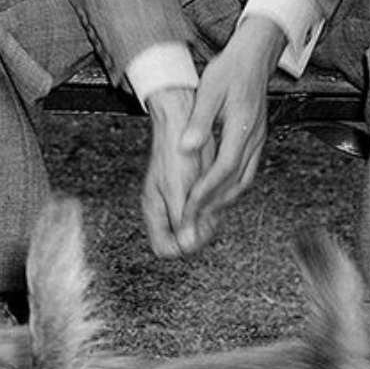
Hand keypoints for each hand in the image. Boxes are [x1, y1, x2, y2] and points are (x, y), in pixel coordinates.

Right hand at [139, 87, 207, 256]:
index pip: (164, 248)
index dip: (182, 246)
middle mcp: (164, 208)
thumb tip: (187, 246)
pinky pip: (203, 209)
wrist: (181, 120)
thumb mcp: (177, 188)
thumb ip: (182, 219)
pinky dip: (211, 206)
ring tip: (212, 199)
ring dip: (207, 218)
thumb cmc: (174, 152)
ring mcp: (177, 199)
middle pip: (182, 239)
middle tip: (207, 213)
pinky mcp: (191, 189)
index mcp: (154, 210)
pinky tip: (216, 193)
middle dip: (198, 231)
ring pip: (195, 225)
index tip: (196, 232)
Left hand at [176, 16, 285, 246]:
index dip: (205, 193)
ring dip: (224, 200)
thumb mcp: (209, 91)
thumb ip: (199, 122)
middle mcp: (255, 139)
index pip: (223, 170)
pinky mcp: (258, 139)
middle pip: (236, 182)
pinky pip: (247, 171)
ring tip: (204, 217)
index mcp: (242, 128)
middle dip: (214, 206)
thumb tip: (186, 148)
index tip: (188, 209)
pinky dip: (232, 187)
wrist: (255, 55)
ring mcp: (259, 140)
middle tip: (194, 224)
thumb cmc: (230, 69)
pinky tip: (218, 193)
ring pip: (244, 180)